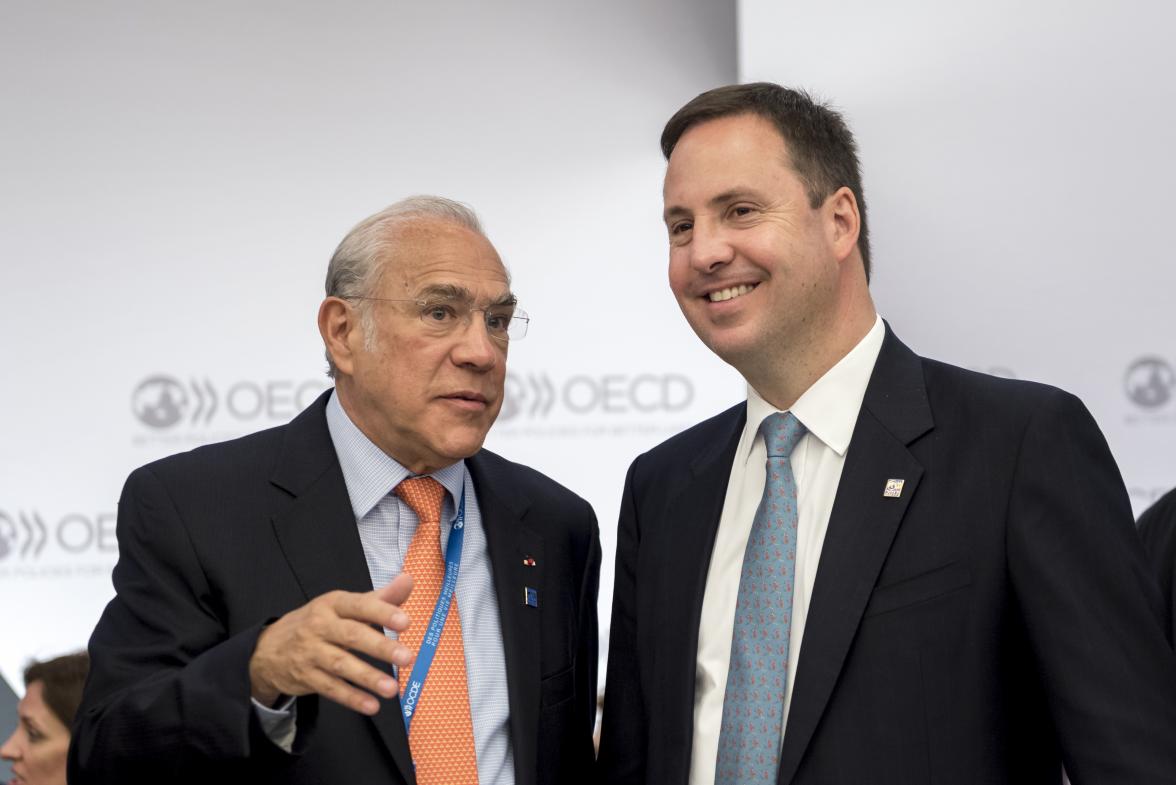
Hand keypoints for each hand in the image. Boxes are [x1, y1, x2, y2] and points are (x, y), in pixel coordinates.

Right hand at [248, 573, 414, 715]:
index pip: (360, 605)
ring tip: (392, 688)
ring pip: (341, 665)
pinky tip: (372, 704)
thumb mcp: (344, 605)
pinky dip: (352, 698)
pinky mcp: (305, 677)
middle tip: (406, 657)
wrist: (269, 648)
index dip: (383, 612)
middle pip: (352, 635)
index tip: (405, 622)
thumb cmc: (318, 622)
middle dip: (380, 647)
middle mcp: (320, 626)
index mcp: (333, 604)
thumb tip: (408, 580)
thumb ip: (379, 597)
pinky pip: (330, 688)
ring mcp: (311, 652)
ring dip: (368, 677)